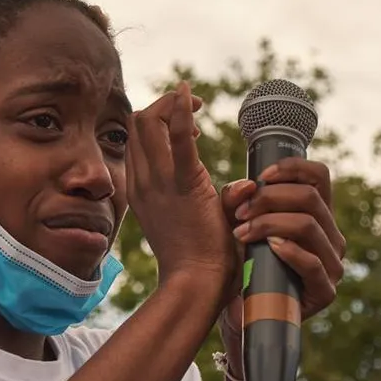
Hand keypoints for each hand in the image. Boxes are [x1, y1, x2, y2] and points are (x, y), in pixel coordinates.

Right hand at [126, 82, 237, 304]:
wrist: (196, 285)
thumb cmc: (202, 261)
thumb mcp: (200, 224)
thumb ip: (219, 201)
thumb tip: (243, 187)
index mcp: (141, 191)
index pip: (136, 140)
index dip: (159, 122)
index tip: (192, 127)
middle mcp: (142, 182)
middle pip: (137, 124)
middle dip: (164, 106)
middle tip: (196, 112)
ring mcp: (156, 183)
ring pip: (147, 122)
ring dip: (173, 106)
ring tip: (199, 111)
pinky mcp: (182, 185)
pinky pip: (177, 138)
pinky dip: (181, 111)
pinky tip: (192, 96)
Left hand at [216, 158, 346, 344]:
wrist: (239, 310)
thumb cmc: (241, 262)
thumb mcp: (237, 222)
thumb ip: (236, 199)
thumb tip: (248, 184)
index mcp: (318, 215)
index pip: (320, 177)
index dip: (293, 168)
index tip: (261, 176)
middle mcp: (331, 237)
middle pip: (311, 198)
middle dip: (270, 199)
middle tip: (240, 212)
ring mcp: (332, 265)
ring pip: (309, 226)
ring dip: (270, 223)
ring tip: (241, 233)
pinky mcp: (324, 292)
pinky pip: (312, 263)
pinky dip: (289, 251)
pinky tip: (269, 247)